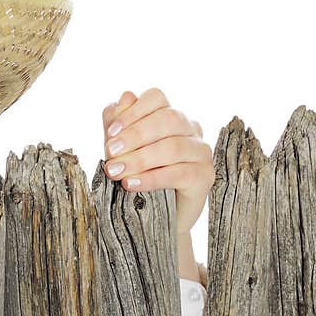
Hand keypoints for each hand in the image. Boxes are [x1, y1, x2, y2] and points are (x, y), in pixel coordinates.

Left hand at [101, 88, 214, 235]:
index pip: (157, 98)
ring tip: (115, 172)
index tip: (111, 131)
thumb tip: (124, 97)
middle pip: (168, 119)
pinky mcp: (205, 176)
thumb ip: (118, 125)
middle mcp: (190, 129)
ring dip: (139, 159)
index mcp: (169, 116)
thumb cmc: (136, 176)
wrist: (154, 218)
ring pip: (173, 147)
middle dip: (134, 136)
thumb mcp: (120, 150)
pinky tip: (131, 184)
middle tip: (109, 153)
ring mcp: (201, 151)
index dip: (133, 111)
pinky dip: (151, 178)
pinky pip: (179, 173)